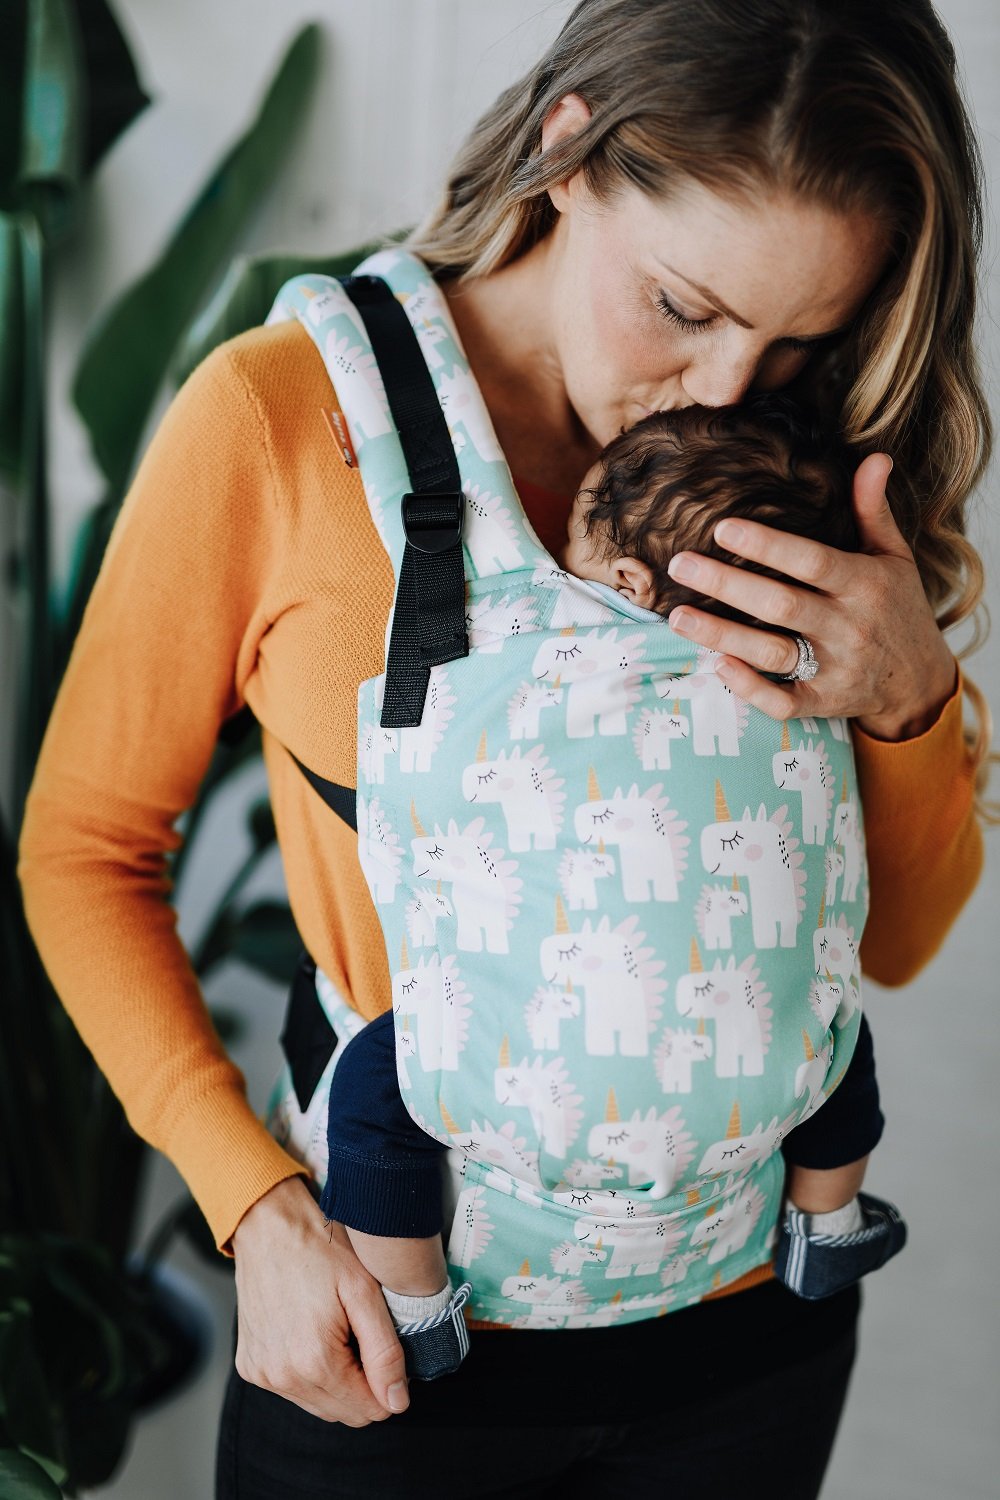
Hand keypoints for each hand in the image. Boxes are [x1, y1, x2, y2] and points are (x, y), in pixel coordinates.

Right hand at [231, 1177, 408, 1423]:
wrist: (269, 1227)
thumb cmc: (320, 1250)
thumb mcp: (364, 1292)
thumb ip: (385, 1353)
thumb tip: (397, 1402)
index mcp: (314, 1363)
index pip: (369, 1410)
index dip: (386, 1383)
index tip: (382, 1346)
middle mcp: (282, 1378)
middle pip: (345, 1413)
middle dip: (362, 1383)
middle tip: (360, 1334)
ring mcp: (262, 1375)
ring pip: (319, 1405)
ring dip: (337, 1380)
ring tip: (337, 1331)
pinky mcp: (250, 1367)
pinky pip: (292, 1389)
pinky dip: (309, 1372)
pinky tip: (312, 1333)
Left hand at [664, 454, 957, 739]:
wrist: (919, 680)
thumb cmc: (897, 608)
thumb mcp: (894, 557)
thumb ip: (874, 510)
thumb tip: (874, 457)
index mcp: (865, 584)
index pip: (812, 561)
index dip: (767, 546)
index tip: (722, 528)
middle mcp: (850, 627)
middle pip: (782, 605)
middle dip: (727, 585)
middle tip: (679, 564)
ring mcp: (836, 669)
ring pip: (773, 654)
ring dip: (722, 636)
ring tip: (677, 616)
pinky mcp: (824, 703)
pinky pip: (783, 702)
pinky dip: (750, 688)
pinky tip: (716, 666)